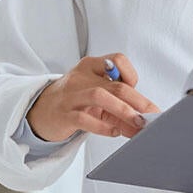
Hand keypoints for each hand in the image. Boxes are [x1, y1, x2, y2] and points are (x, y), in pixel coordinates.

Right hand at [27, 53, 159, 141]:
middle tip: (151, 117)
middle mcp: (81, 77)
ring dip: (123, 110)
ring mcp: (71, 95)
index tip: (140, 95)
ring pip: (99, 96)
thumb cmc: (75, 101)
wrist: (41, 112)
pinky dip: (102, 126)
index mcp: (91, 66)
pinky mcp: (64, 114)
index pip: (117, 60)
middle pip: (115, 84)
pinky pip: (84, 118)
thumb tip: (145, 123)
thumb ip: (120, 108)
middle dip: (138, 102)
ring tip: (136, 123)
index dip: (132, 76)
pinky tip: (114, 132)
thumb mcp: (97, 98)